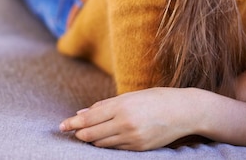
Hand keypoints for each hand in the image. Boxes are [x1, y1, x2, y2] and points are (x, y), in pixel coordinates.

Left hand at [59, 87, 193, 150]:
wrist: (183, 112)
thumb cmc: (155, 98)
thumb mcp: (130, 96)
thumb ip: (105, 105)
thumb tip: (82, 113)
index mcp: (122, 106)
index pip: (89, 117)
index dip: (73, 123)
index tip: (62, 125)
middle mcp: (125, 123)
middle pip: (92, 133)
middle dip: (78, 133)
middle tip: (70, 132)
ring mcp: (132, 137)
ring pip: (102, 143)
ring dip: (91, 139)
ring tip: (85, 135)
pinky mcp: (139, 148)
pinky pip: (115, 149)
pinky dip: (106, 144)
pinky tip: (102, 139)